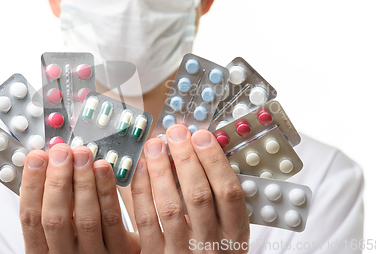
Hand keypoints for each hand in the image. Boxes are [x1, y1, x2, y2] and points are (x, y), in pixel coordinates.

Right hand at [19, 143, 140, 253]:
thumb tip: (49, 160)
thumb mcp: (61, 233)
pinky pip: (113, 218)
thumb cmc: (83, 247)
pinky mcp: (120, 251)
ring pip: (86, 217)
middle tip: (62, 152)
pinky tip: (103, 168)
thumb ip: (55, 204)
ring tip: (82, 154)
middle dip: (57, 180)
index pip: (30, 218)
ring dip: (83, 181)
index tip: (36, 157)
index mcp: (44, 252)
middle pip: (55, 219)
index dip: (31, 185)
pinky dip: (107, 190)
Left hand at [131, 125, 249, 253]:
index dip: (215, 161)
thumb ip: (218, 200)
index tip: (202, 136)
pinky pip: (145, 219)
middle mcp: (210, 245)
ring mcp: (181, 252)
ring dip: (161, 170)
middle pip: (199, 195)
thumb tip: (202, 152)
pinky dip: (141, 190)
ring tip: (156, 144)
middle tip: (176, 133)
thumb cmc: (212, 252)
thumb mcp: (226, 231)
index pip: (229, 193)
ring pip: (169, 206)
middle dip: (186, 158)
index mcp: (234, 236)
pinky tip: (141, 168)